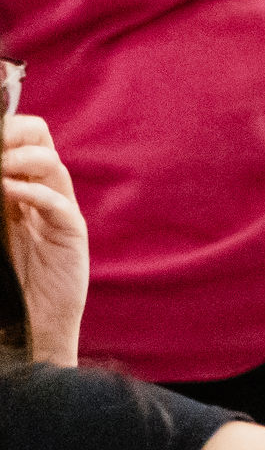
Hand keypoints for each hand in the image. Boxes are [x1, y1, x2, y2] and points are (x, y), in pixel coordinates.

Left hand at [3, 113, 87, 369]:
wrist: (34, 323)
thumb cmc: (9, 280)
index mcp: (22, 186)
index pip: (25, 137)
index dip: (8, 127)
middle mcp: (43, 191)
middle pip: (41, 140)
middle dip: (16, 134)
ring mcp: (60, 211)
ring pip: (51, 165)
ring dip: (20, 161)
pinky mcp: (71, 233)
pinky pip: (57, 203)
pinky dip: (32, 192)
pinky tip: (9, 193)